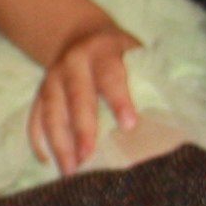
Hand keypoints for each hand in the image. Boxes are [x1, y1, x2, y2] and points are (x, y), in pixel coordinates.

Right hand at [29, 24, 140, 174]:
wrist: (79, 34)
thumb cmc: (118, 54)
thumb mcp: (134, 53)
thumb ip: (146, 77)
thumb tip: (170, 117)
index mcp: (102, 52)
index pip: (111, 76)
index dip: (119, 100)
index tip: (130, 125)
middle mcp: (72, 64)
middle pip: (77, 97)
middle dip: (82, 128)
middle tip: (88, 156)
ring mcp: (51, 79)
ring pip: (50, 111)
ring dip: (59, 142)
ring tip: (69, 170)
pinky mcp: (39, 93)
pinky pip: (35, 118)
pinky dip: (38, 139)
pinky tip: (47, 161)